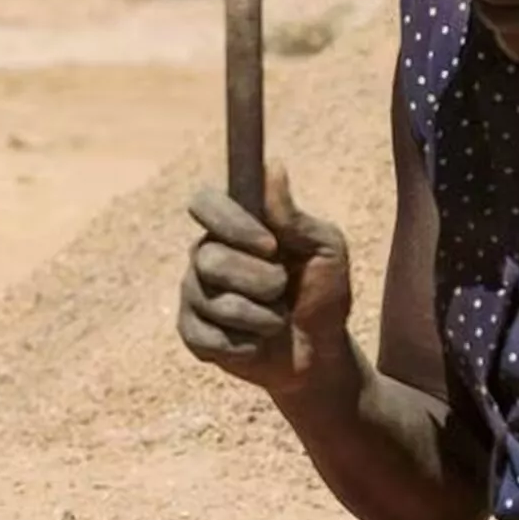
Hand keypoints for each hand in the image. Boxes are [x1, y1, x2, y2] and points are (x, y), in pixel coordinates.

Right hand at [178, 159, 352, 395]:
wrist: (321, 352)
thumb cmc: (324, 293)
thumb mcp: (325, 250)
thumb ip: (294, 216)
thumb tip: (273, 167)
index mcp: (233, 226)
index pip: (204, 202)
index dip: (229, 222)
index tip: (269, 245)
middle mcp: (205, 255)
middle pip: (209, 259)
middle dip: (260, 281)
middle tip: (284, 289)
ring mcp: (194, 295)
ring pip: (213, 302)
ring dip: (260, 317)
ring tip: (277, 320)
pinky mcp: (193, 334)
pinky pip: (208, 337)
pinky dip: (245, 344)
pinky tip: (258, 343)